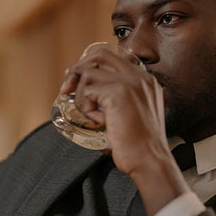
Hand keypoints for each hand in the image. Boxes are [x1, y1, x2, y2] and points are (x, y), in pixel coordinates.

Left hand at [59, 46, 187, 213]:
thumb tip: (85, 93)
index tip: (75, 82)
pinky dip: (86, 109)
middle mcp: (139, 76)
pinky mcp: (118, 92)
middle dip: (77, 70)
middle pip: (99, 55)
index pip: (111, 57)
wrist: (150, 161)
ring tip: (93, 118)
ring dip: (81, 97)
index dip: (89, 66)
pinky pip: (86, 92)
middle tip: (66, 90)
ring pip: (87, 73)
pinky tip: (99, 123)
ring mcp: (129, 82)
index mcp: (144, 80)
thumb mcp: (128, 115)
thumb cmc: (137, 146)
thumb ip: (114, 100)